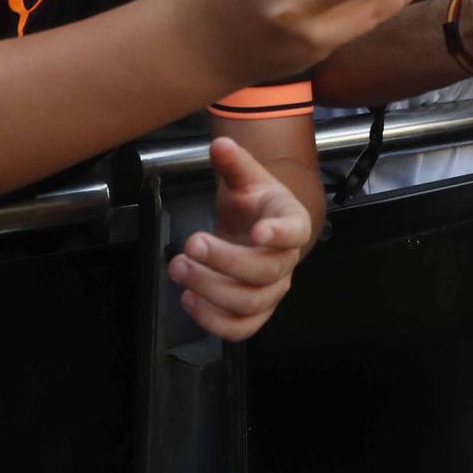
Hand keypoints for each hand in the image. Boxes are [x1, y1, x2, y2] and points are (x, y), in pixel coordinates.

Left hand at [169, 136, 314, 340]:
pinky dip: (213, 321)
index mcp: (291, 222)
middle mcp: (287, 261)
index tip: (258, 231)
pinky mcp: (255, 311)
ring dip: (211, 290)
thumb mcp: (245, 178)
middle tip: (190, 243)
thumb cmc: (255, 203)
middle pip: (265, 272)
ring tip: (178, 267)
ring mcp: (273, 290)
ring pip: (250, 303)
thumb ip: (233, 163)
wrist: (257, 227)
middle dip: (224, 261)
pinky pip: (241, 328)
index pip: (295, 231)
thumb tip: (220, 144)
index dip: (280, 234)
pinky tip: (188, 299)